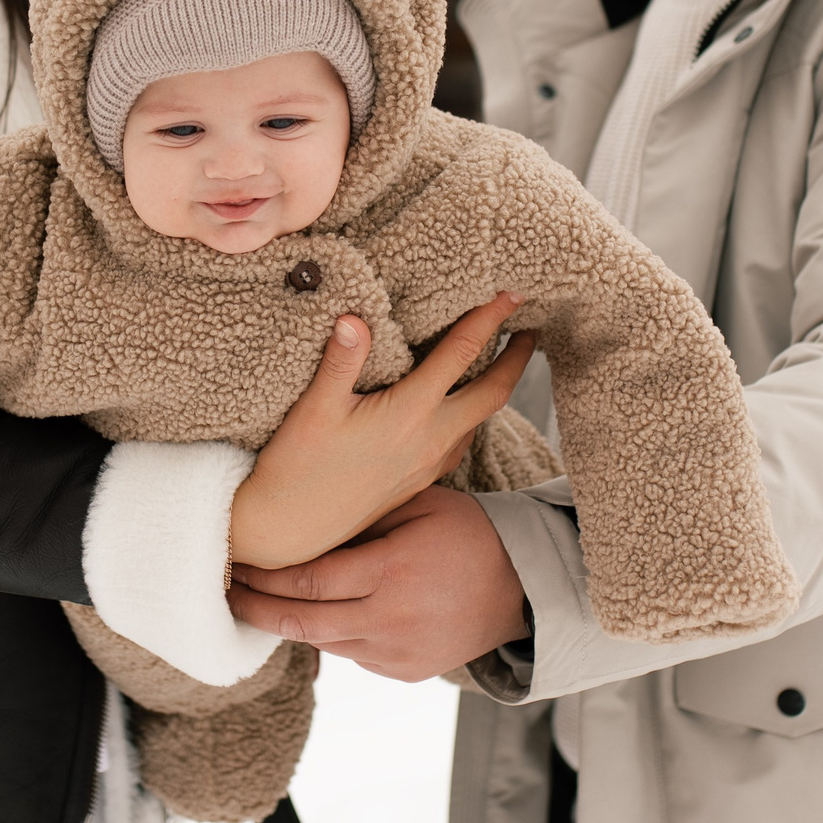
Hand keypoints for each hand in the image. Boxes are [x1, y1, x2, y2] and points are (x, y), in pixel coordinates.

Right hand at [228, 293, 535, 571]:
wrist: (290, 531)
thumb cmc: (296, 468)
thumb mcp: (314, 408)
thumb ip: (341, 360)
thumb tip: (356, 317)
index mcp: (409, 413)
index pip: (461, 354)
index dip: (490, 319)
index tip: (514, 292)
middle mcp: (430, 439)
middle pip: (494, 393)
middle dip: (518, 358)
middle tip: (532, 327)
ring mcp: (428, 464)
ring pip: (480, 420)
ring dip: (497, 387)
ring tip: (501, 360)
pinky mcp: (419, 480)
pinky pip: (461, 441)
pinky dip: (471, 414)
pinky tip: (458, 405)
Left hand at [229, 486, 529, 682]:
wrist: (524, 588)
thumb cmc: (468, 533)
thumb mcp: (418, 506)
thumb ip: (363, 519)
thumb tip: (302, 527)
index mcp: (392, 572)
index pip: (308, 580)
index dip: (263, 576)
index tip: (235, 564)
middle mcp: (390, 619)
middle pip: (302, 622)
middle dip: (256, 608)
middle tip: (226, 592)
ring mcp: (397, 652)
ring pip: (323, 642)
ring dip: (288, 624)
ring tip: (256, 603)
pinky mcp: (406, 672)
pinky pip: (352, 654)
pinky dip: (329, 635)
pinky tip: (312, 616)